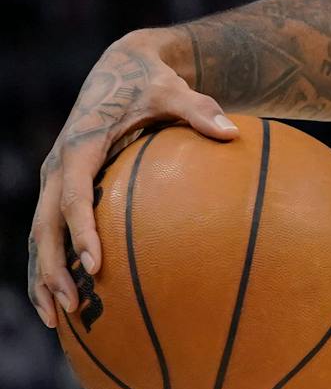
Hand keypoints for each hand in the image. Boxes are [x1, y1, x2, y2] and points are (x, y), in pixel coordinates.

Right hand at [28, 30, 236, 326]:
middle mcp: (58, 167)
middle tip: (73, 308)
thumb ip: (200, 110)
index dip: (81, 232)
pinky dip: (53, 266)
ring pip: (39, 236)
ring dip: (43, 278)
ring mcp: (56, 181)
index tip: (94, 265)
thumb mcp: (174, 89)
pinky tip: (68, 301)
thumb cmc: (152, 82)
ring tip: (59, 321)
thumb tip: (232, 133)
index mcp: (79, 146)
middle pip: (45, 226)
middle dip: (52, 269)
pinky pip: (51, 233)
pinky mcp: (62, 189)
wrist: (121, 68)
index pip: (74, 196)